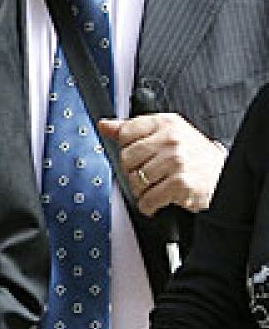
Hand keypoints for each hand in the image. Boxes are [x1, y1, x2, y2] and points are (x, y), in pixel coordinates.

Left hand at [99, 113, 225, 215]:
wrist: (224, 177)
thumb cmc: (193, 156)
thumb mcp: (166, 134)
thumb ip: (132, 129)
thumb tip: (104, 125)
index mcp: (166, 123)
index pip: (125, 132)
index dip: (126, 148)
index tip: (136, 156)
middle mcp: (172, 139)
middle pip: (127, 157)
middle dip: (132, 171)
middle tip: (147, 175)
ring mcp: (176, 161)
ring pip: (136, 179)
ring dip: (142, 190)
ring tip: (156, 187)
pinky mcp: (180, 183)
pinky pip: (149, 198)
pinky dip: (149, 205)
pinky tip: (157, 201)